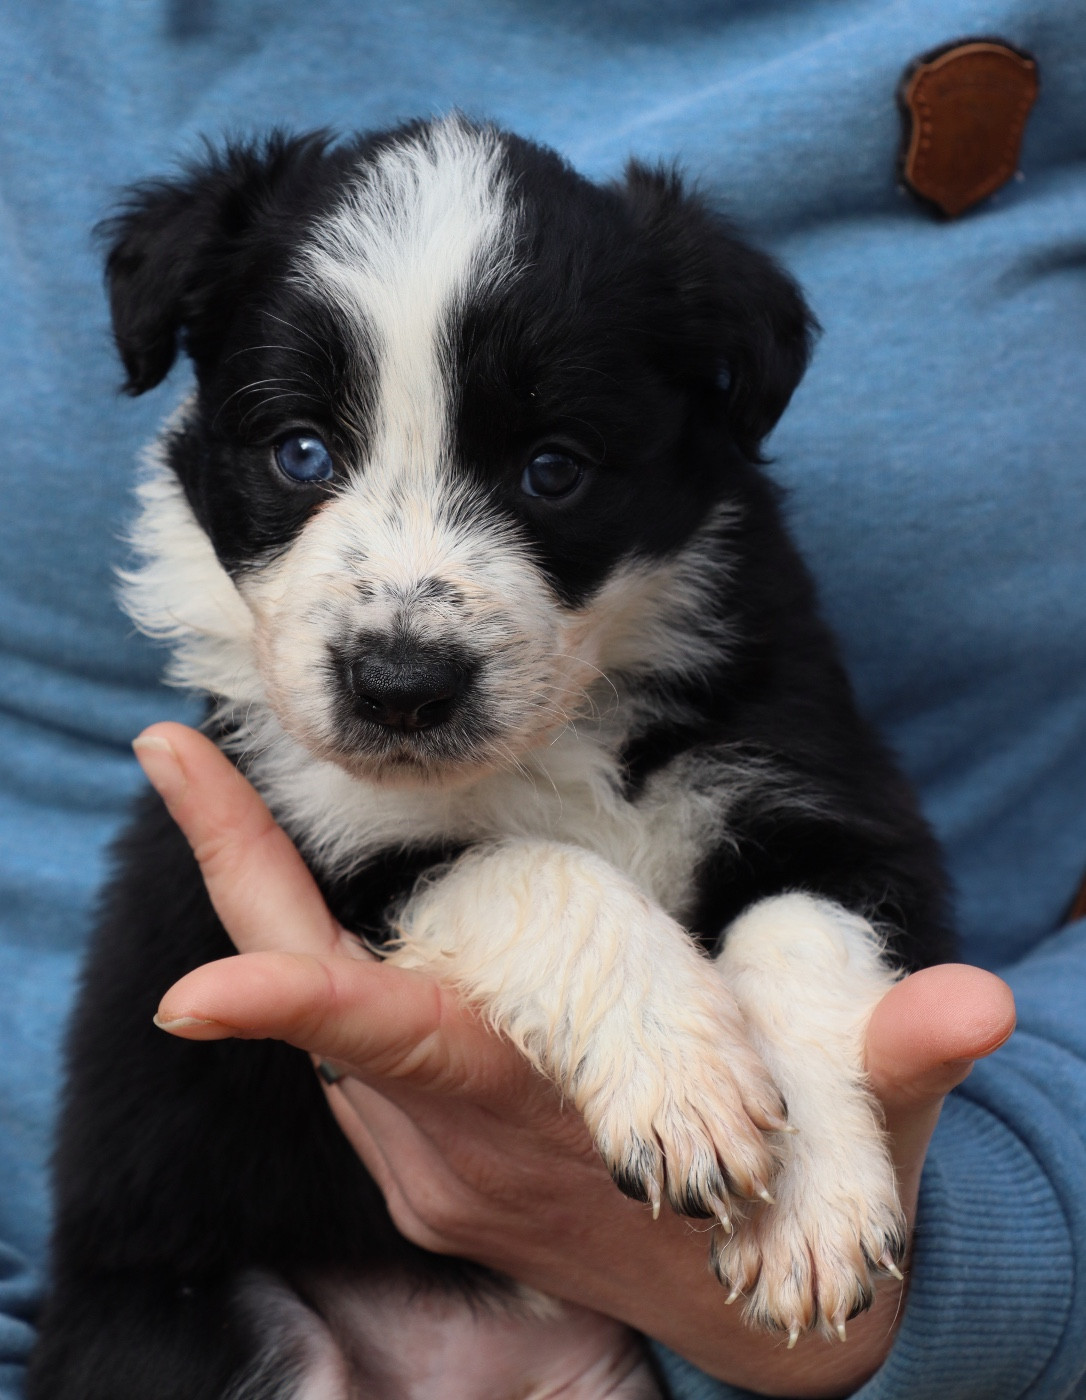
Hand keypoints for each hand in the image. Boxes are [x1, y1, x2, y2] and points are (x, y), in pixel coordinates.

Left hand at [137, 721, 1015, 1398]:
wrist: (733, 1320)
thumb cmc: (782, 1230)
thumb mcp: (853, 1165)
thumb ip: (899, 1074)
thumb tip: (978, 1003)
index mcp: (532, 1137)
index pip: (410, 1064)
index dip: (304, 1021)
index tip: (189, 993)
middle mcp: (444, 1143)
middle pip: (312, 1001)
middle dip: (235, 873)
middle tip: (168, 748)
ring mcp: (415, 1139)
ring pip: (311, 999)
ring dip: (254, 889)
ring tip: (202, 769)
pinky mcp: (415, 1123)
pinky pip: (335, 1014)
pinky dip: (293, 940)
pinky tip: (280, 867)